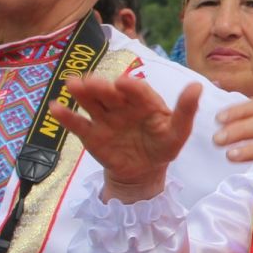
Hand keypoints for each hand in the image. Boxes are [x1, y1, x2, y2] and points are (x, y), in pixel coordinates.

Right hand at [53, 74, 200, 202]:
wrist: (143, 171)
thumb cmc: (163, 146)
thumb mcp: (178, 132)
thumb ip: (186, 111)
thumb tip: (197, 86)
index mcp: (145, 102)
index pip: (138, 91)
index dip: (131, 87)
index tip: (123, 83)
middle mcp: (122, 105)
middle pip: (110, 94)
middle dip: (101, 87)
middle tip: (91, 81)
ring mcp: (105, 118)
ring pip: (92, 103)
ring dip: (82, 93)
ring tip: (72, 84)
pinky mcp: (91, 134)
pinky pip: (78, 124)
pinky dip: (66, 117)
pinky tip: (55, 108)